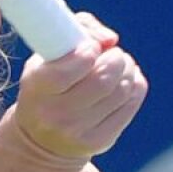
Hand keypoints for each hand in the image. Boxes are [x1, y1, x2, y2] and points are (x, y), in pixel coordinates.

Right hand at [11, 13, 146, 159]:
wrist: (42, 140)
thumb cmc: (47, 86)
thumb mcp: (46, 56)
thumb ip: (77, 30)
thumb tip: (111, 39)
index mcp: (37, 89)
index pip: (67, 71)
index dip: (88, 51)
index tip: (92, 47)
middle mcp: (56, 115)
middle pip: (102, 80)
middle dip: (115, 58)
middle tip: (113, 53)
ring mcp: (80, 132)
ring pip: (121, 91)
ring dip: (128, 69)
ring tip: (120, 64)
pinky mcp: (101, 140)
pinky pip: (130, 104)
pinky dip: (135, 85)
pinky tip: (126, 79)